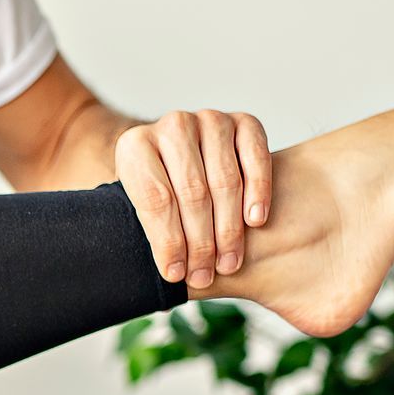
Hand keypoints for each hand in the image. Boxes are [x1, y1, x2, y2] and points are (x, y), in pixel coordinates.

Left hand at [116, 110, 271, 289]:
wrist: (179, 154)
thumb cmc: (157, 191)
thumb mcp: (138, 207)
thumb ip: (149, 230)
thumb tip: (171, 272)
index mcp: (135, 146)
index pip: (155, 199)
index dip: (168, 241)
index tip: (176, 274)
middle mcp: (172, 126)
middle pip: (192, 192)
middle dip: (200, 242)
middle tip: (204, 275)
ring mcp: (210, 120)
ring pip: (224, 180)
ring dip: (228, 228)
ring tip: (228, 262)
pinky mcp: (244, 121)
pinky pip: (256, 158)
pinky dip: (258, 191)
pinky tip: (255, 222)